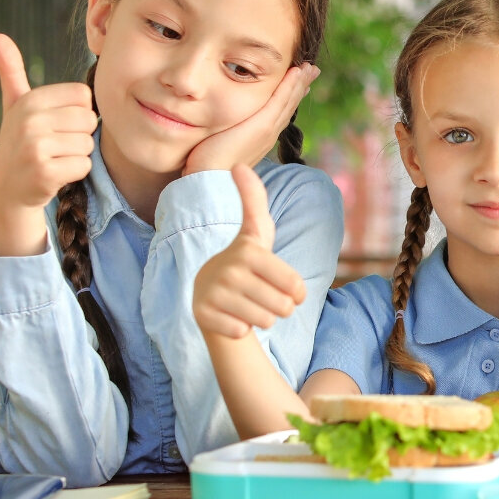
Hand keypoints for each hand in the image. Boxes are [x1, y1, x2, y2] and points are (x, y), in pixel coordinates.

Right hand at [0, 34, 97, 254]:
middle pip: (89, 120)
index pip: (84, 96)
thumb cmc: (21, 142)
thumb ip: (12, 72)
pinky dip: (75, 172)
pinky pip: (84, 165)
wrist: (7, 187)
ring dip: (77, 155)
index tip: (57, 124)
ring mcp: (35, 146)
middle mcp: (30, 120)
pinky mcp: (44, 172)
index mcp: (30, 100)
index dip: (78, 113)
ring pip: (88, 144)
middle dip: (79, 135)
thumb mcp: (15, 105)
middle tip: (56, 144)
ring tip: (54, 157)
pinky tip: (56, 173)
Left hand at [182, 63, 319, 174]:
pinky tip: (296, 71)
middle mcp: (268, 134)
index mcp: (259, 138)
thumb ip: (222, 134)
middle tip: (311, 71)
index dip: (289, 97)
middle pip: (288, 105)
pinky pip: (280, 100)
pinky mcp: (262, 126)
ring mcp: (267, 130)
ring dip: (299, 82)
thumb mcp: (218, 145)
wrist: (209, 181)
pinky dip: (290, 85)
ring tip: (309, 68)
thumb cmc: (207, 168)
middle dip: (299, 87)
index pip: (278, 113)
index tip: (298, 84)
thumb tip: (212, 130)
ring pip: (287, 101)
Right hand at [192, 164, 305, 338]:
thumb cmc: (245, 261)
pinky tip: (231, 315)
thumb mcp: (256, 231)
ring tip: (247, 303)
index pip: (296, 287)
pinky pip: (242, 333)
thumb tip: (238, 165)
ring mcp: (213, 293)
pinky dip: (241, 329)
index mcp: (249, 251)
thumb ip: (255, 199)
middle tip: (262, 295)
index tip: (282, 284)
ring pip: (265, 321)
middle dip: (280, 307)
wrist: (209, 292)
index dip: (295, 293)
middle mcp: (228, 270)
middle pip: (283, 308)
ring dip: (262, 317)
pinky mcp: (203, 316)